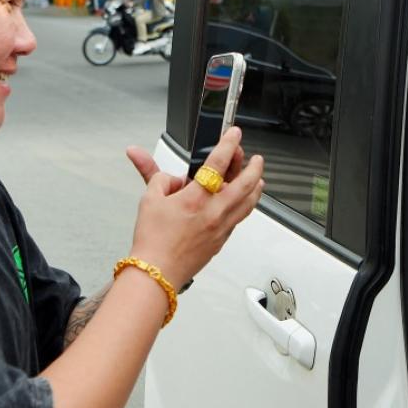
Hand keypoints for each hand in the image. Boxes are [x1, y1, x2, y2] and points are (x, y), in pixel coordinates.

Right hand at [124, 127, 263, 288]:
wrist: (157, 273)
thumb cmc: (153, 241)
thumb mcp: (149, 200)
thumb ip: (157, 177)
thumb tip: (170, 175)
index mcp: (196, 198)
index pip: (218, 163)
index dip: (228, 144)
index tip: (234, 134)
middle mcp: (214, 212)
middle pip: (245, 183)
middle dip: (254, 167)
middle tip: (256, 158)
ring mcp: (222, 227)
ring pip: (249, 202)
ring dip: (256, 187)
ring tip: (258, 178)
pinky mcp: (222, 240)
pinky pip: (240, 218)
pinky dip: (245, 205)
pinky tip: (242, 202)